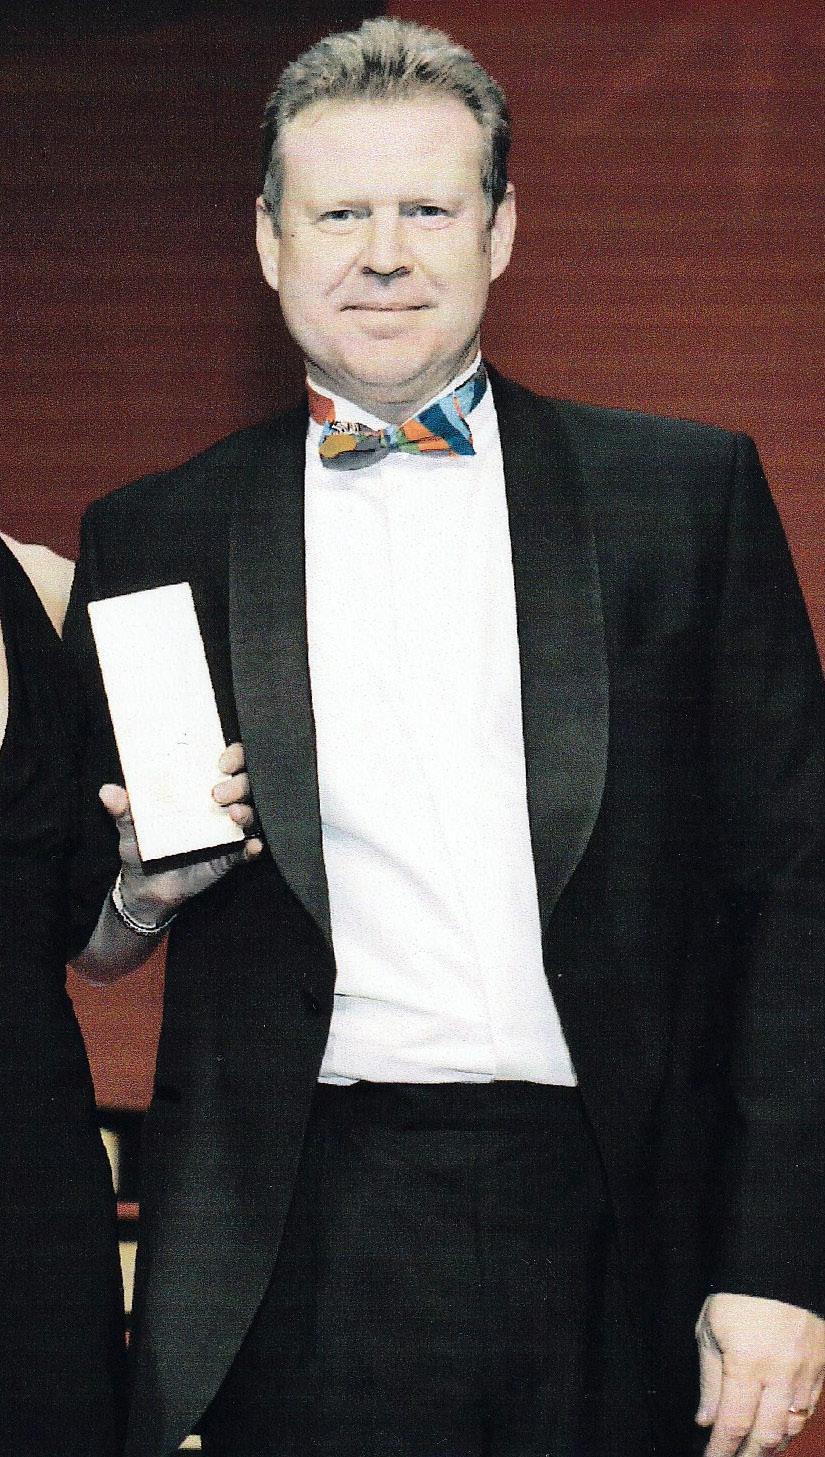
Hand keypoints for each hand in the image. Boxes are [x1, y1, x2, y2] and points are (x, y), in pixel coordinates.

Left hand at [99, 741, 262, 923]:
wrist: (146, 889)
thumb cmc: (141, 848)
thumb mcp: (130, 827)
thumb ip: (123, 810)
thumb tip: (106, 791)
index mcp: (199, 789)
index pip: (227, 763)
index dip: (233, 755)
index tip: (222, 760)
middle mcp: (219, 806)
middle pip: (245, 784)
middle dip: (240, 783)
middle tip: (218, 793)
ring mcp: (228, 831)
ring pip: (252, 813)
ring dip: (248, 811)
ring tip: (234, 815)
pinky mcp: (231, 857)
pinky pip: (249, 851)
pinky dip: (253, 848)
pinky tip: (251, 847)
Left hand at [696, 1293, 824, 1454]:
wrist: (778, 1263)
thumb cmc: (737, 1294)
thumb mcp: (709, 1328)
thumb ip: (709, 1379)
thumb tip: (706, 1420)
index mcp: (746, 1363)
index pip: (733, 1424)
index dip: (721, 1450)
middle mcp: (779, 1373)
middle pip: (766, 1435)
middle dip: (748, 1456)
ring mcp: (805, 1372)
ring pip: (792, 1427)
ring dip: (774, 1446)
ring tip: (756, 1452)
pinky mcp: (822, 1366)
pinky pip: (810, 1409)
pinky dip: (794, 1426)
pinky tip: (781, 1432)